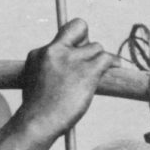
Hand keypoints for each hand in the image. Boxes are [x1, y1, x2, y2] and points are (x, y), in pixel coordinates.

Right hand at [20, 18, 117, 140]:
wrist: (37, 122)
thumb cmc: (36, 111)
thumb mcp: (35, 82)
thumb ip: (48, 70)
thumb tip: (62, 74)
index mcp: (39, 54)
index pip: (62, 34)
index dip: (73, 39)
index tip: (76, 50)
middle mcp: (54, 51)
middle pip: (80, 26)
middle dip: (86, 39)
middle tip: (88, 58)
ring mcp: (71, 60)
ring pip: (96, 47)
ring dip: (98, 61)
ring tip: (95, 76)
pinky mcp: (87, 71)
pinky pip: (107, 58)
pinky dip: (112, 63)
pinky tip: (114, 68)